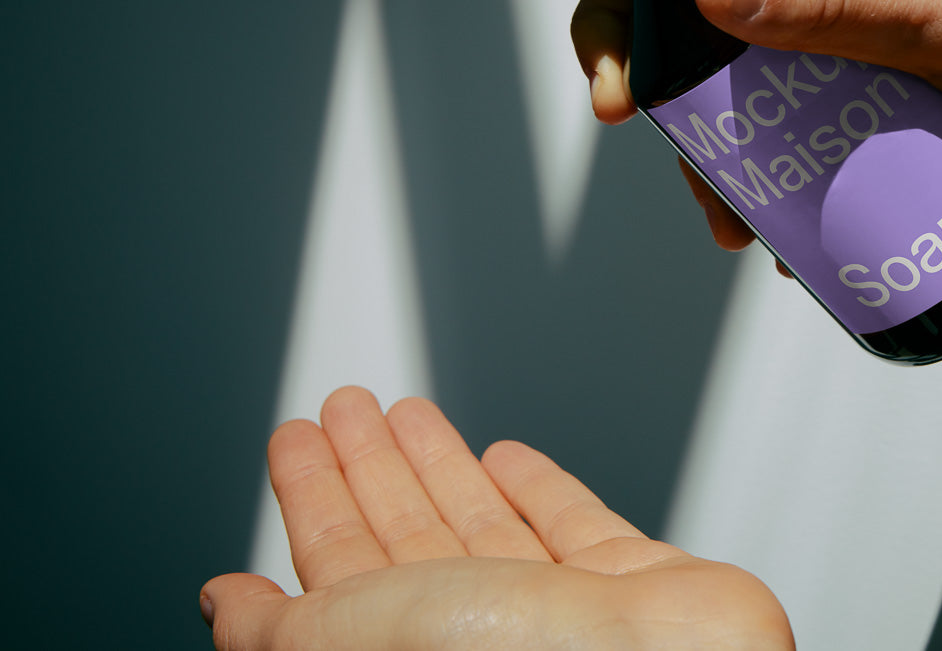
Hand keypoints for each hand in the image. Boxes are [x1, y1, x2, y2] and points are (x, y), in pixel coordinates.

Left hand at [201, 387, 790, 649]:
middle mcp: (474, 631)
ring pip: (480, 521)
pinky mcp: (628, 583)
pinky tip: (508, 458)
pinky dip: (538, 487)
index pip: (337, 562)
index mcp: (399, 643)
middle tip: (346, 404)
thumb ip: (277, 628)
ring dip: (440, 463)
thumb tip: (223, 604)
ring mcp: (553, 609)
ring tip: (407, 413)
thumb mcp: (350, 640)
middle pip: (405, 533)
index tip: (296, 435)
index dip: (312, 494)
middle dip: (372, 463)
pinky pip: (573, 523)